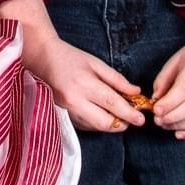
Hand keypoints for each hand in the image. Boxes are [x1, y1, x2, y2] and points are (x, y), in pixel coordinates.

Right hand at [23, 30, 146, 135]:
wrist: (43, 59)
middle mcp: (75, 100)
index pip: (112, 103)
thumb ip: (117, 79)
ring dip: (111, 124)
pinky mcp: (65, 115)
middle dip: (122, 124)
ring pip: (96, 127)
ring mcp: (68, 109)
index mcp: (85, 84)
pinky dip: (98, 122)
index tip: (141, 118)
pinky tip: (102, 112)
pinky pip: (86, 125)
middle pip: (105, 122)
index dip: (129, 113)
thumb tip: (136, 92)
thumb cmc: (70, 58)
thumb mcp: (96, 63)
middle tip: (132, 119)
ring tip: (118, 113)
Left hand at [151, 37, 184, 139]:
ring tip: (165, 124)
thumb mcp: (174, 61)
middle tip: (158, 120)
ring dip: (180, 126)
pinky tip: (179, 132)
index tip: (156, 110)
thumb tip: (155, 100)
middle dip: (172, 117)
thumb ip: (163, 80)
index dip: (169, 102)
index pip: (184, 88)